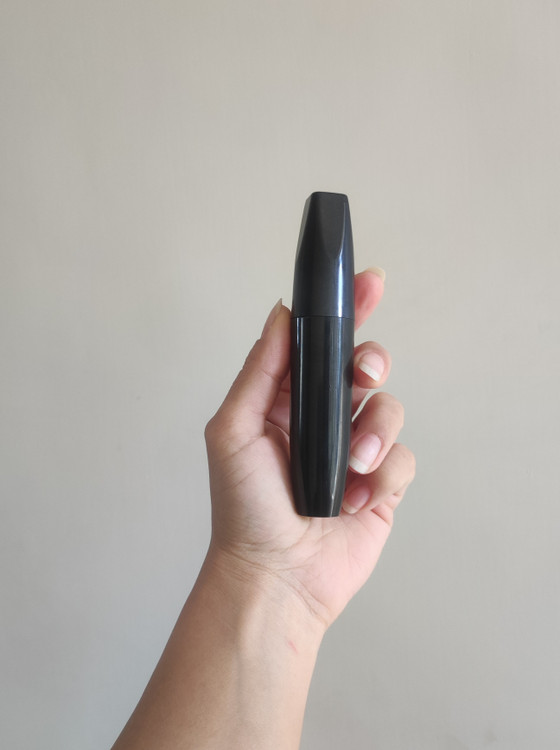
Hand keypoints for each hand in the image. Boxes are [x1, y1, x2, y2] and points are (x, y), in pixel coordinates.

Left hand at [204, 270, 414, 629]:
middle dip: (370, 360)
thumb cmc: (244, 508)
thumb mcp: (233, 429)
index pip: (322, 345)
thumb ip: (259, 370)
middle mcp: (324, 420)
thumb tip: (282, 314)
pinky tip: (356, 499)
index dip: (347, 311)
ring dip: (374, 432)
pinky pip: (403, 458)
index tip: (368, 283)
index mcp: (287, 402)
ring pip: (389, 409)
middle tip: (363, 374)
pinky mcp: (381, 485)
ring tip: (351, 464)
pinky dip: (383, 475)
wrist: (275, 577)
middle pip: (365, 366)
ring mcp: (355, 451)